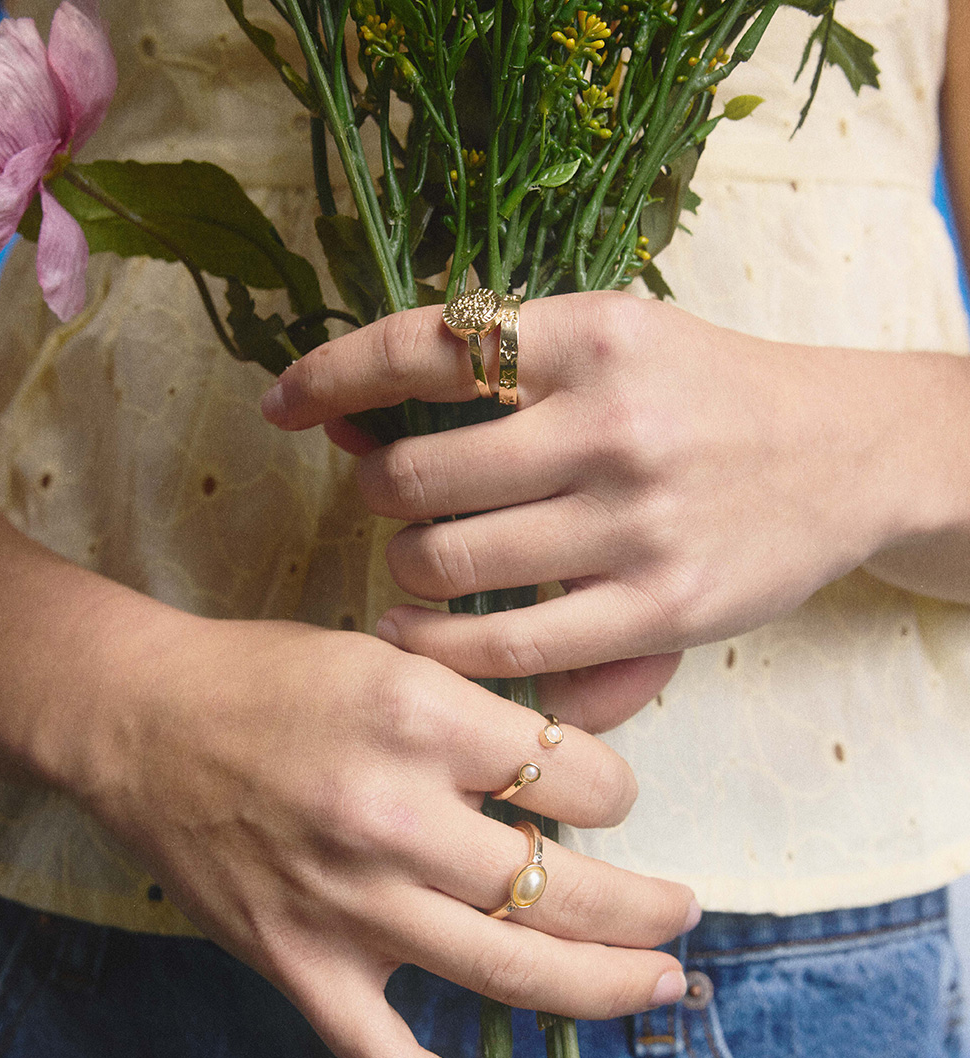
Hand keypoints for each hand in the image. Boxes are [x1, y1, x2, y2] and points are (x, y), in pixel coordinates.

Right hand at [72, 608, 697, 1057]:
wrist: (141, 718)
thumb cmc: (268, 675)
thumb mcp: (389, 654)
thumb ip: (482, 709)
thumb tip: (579, 764)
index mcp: (418, 717)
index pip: (574, 775)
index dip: (615, 789)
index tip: (609, 798)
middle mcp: (390, 815)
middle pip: (564, 887)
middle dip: (646, 906)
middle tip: (682, 911)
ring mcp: (345, 904)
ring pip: (511, 971)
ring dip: (606, 986)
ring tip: (663, 982)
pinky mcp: (300, 966)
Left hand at [261, 292, 931, 690]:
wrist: (848, 454)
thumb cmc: (711, 396)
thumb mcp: (619, 342)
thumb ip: (504, 373)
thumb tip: (358, 421)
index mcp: (593, 335)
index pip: (424, 345)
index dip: (332, 376)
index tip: (283, 404)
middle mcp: (611, 424)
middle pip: (417, 476)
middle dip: (378, 494)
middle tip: (393, 504)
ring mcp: (635, 525)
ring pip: (448, 565)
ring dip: (405, 572)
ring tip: (417, 570)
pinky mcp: (658, 612)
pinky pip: (508, 646)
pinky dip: (441, 647)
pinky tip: (421, 636)